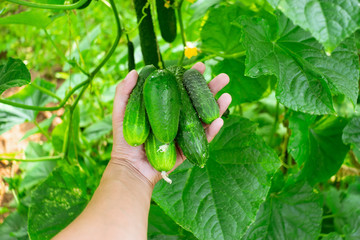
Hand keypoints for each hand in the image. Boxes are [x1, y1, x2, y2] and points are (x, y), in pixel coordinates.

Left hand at [110, 62, 230, 185]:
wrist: (130, 167)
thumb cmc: (124, 139)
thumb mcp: (121, 112)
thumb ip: (124, 92)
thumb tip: (135, 71)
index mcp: (165, 106)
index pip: (181, 87)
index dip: (191, 76)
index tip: (199, 66)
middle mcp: (178, 116)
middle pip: (197, 99)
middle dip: (211, 87)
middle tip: (223, 77)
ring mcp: (184, 132)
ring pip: (204, 117)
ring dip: (217, 106)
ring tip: (227, 96)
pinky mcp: (188, 147)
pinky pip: (203, 138)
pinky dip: (212, 130)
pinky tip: (219, 120)